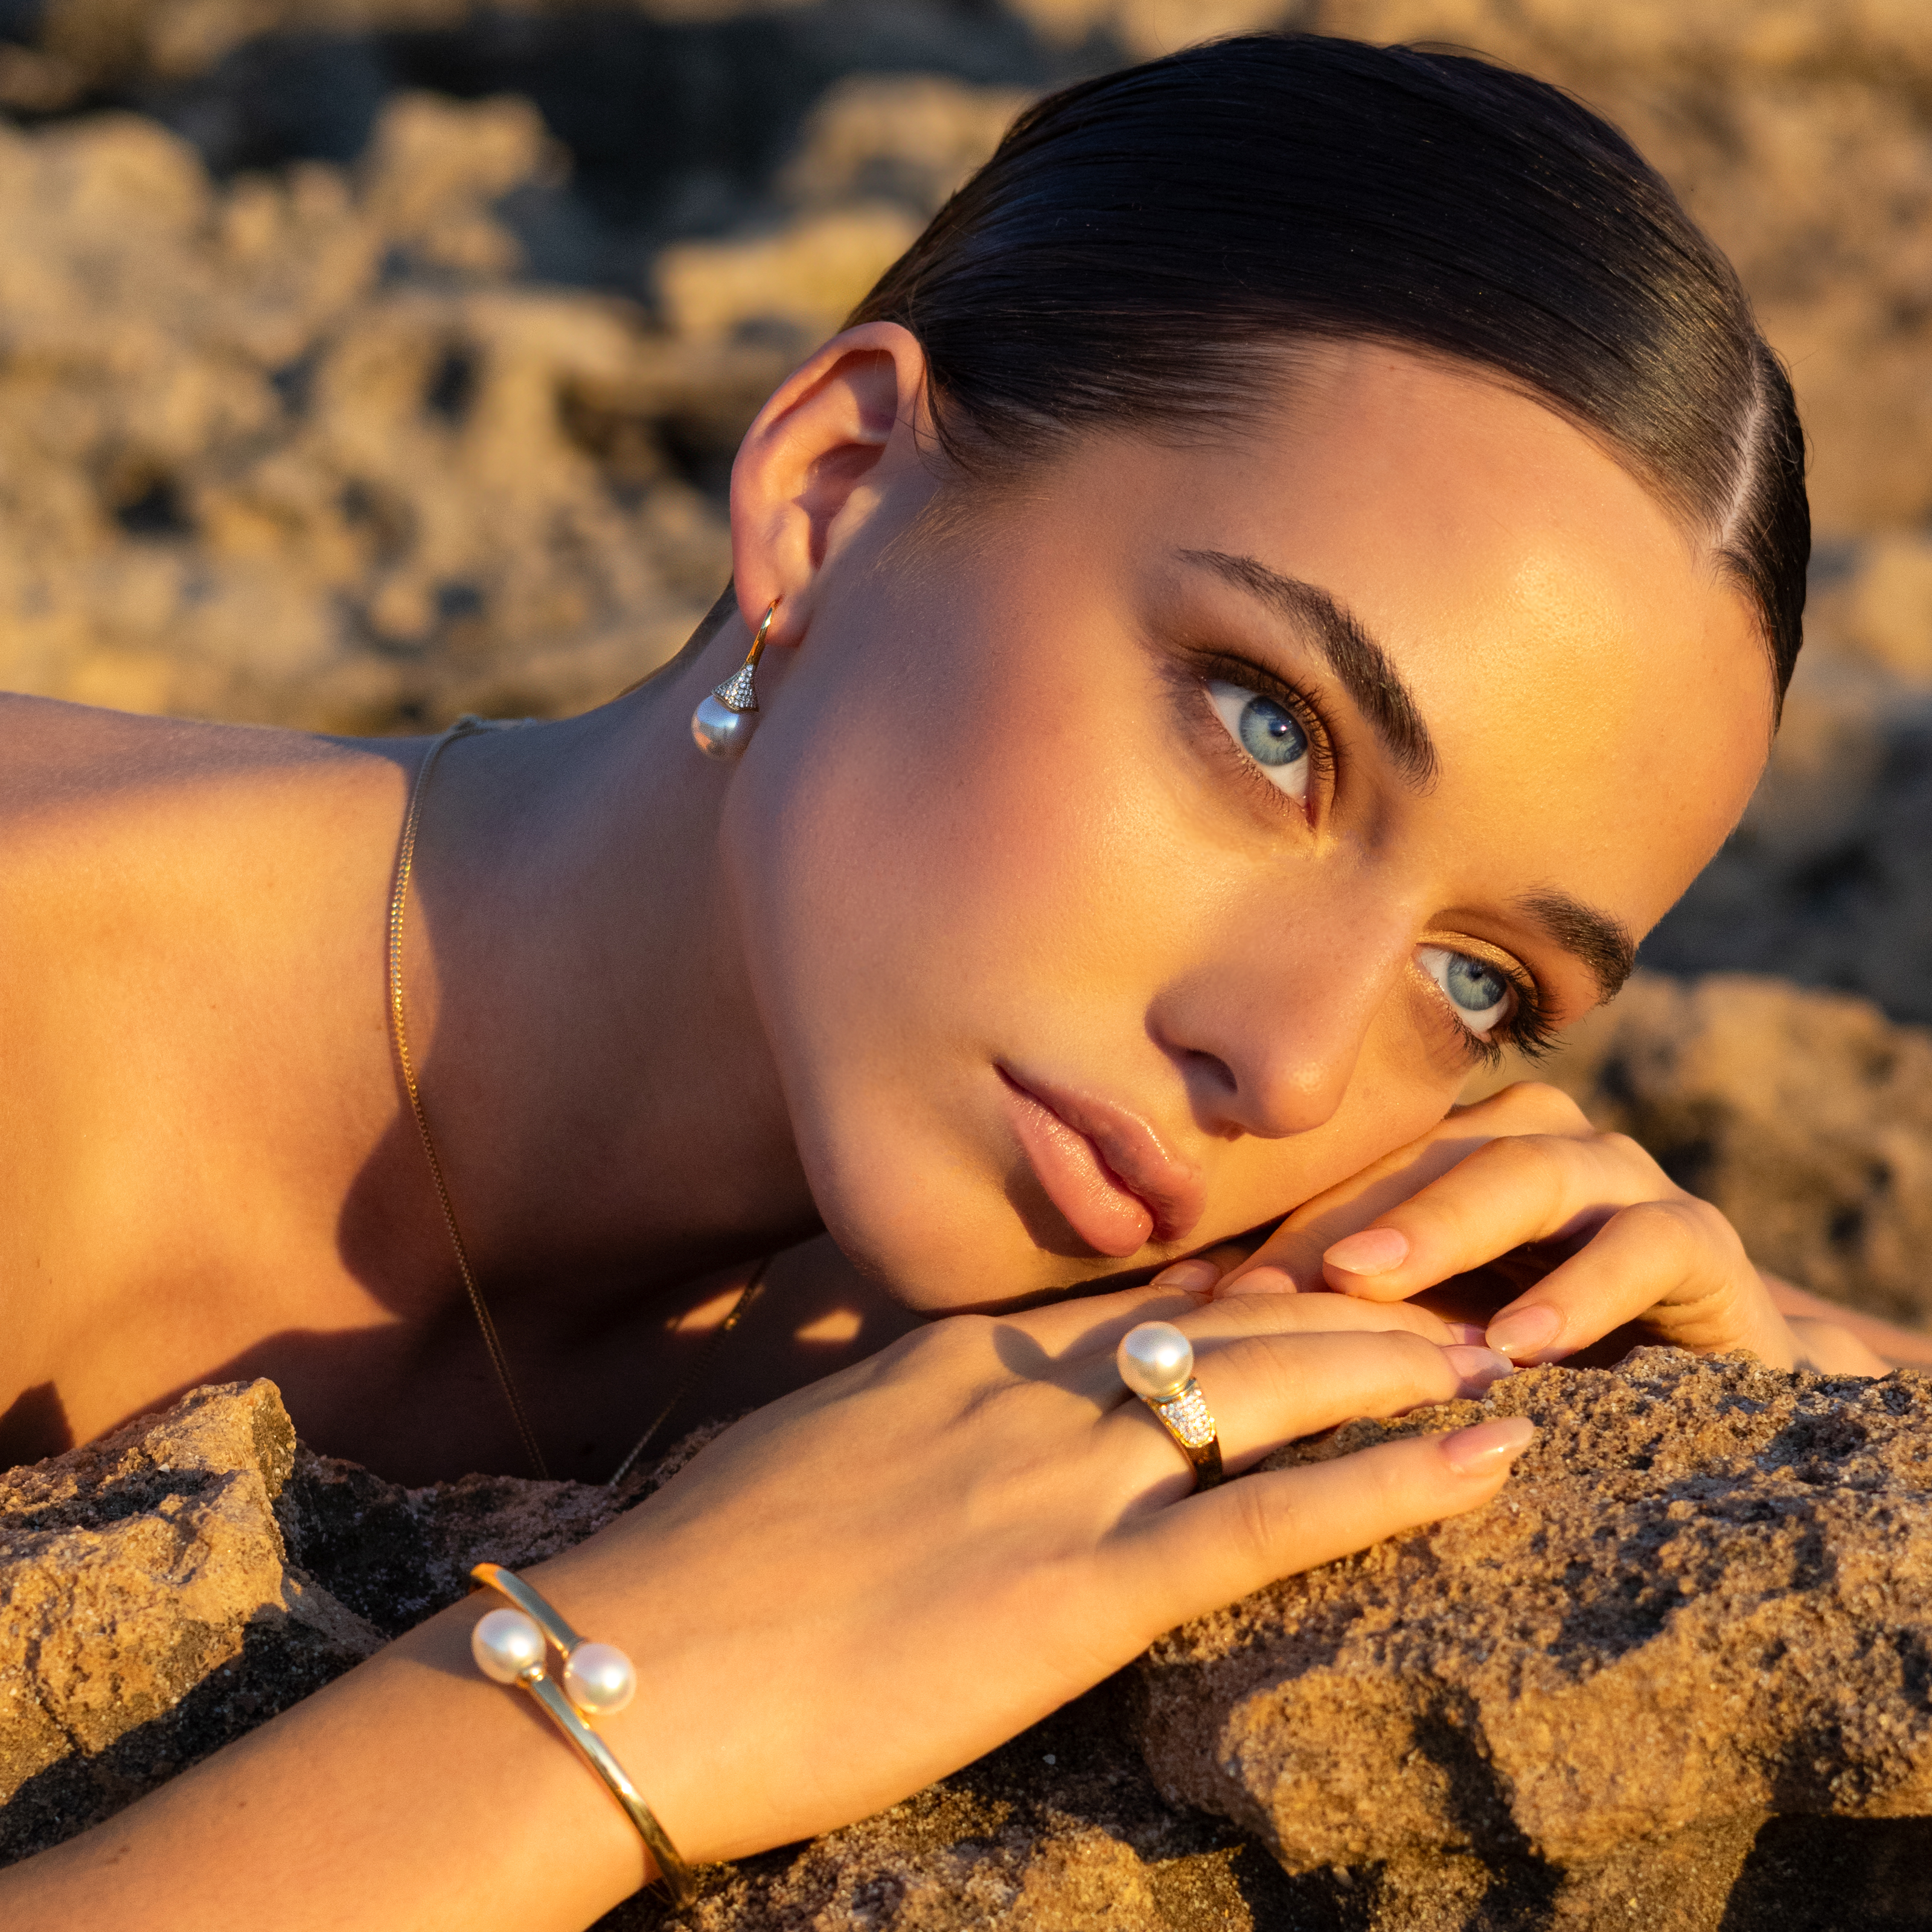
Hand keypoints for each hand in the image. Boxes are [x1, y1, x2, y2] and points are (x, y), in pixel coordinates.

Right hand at [542, 1283, 1529, 1864]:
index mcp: (964, 1355)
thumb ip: (908, 1416)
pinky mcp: (1080, 1587)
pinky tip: (1485, 1462)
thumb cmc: (699, 1579)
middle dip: (1358, 1306)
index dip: (1255, 1288)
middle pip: (1234, 1320)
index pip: (1144, 1298)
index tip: (1333, 1283)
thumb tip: (947, 1422)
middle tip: (1456, 1303)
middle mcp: (1027, 1387)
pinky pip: (1271, 1515)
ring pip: (1277, 1388)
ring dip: (1403, 1369)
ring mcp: (1059, 1476)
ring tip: (1503, 1359)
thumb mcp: (815, 1452)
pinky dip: (1393, 1480)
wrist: (631, 1663)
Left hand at [1215, 1082, 1886, 1373]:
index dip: (1280, 1232)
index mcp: (1459, 1153)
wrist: (1704, 1391)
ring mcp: (1623, 1181)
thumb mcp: (1421, 1333)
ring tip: (1375, 1285)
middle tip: (1276, 1283)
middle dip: (1346, 1223)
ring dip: (1447, 1228)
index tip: (1204, 1299)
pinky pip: (1644, 1243)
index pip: (1356, 1174)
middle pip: (1426, 1157)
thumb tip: (1176, 1304)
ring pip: (1526, 1172)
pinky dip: (1580, 1290)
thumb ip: (1323, 1308)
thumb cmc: (1529, 1360)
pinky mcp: (1704, 1241)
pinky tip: (1520, 1346)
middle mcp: (1536, 1144)